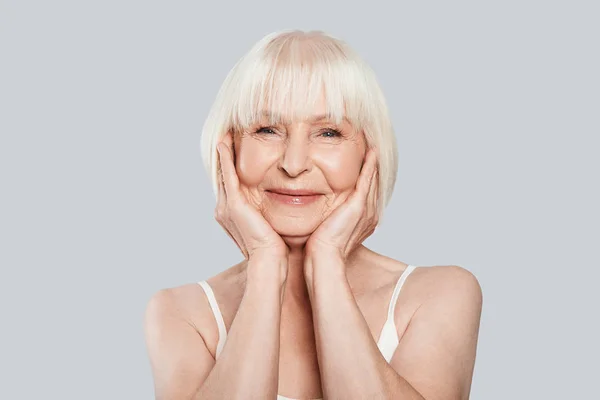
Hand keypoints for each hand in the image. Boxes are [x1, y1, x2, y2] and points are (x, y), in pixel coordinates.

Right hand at [215, 132, 288, 264]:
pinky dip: (225, 159)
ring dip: (222, 153)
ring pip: (222, 173)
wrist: (270, 261)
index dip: (230, 166)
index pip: (231, 184)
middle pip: (222, 176)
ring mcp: (227, 207)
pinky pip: (227, 175)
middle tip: (225, 135)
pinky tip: (225, 144)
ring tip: (223, 135)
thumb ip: (270, 211)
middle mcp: (225, 209)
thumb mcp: (270, 223)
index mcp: (233, 214)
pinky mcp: (233, 205)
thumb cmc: (275, 247)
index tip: (234, 149)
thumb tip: (287, 200)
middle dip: (223, 156)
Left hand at [305, 148, 378, 263]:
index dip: (367, 178)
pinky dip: (370, 165)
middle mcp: (369, 214)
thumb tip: (316, 207)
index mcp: (363, 220)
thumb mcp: (326, 226)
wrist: (323, 256)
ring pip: (372, 180)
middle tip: (374, 150)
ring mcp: (365, 209)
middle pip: (373, 185)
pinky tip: (372, 153)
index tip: (365, 163)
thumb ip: (327, 215)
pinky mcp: (358, 205)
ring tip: (374, 147)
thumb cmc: (320, 247)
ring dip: (373, 163)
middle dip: (373, 168)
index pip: (367, 193)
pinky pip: (367, 180)